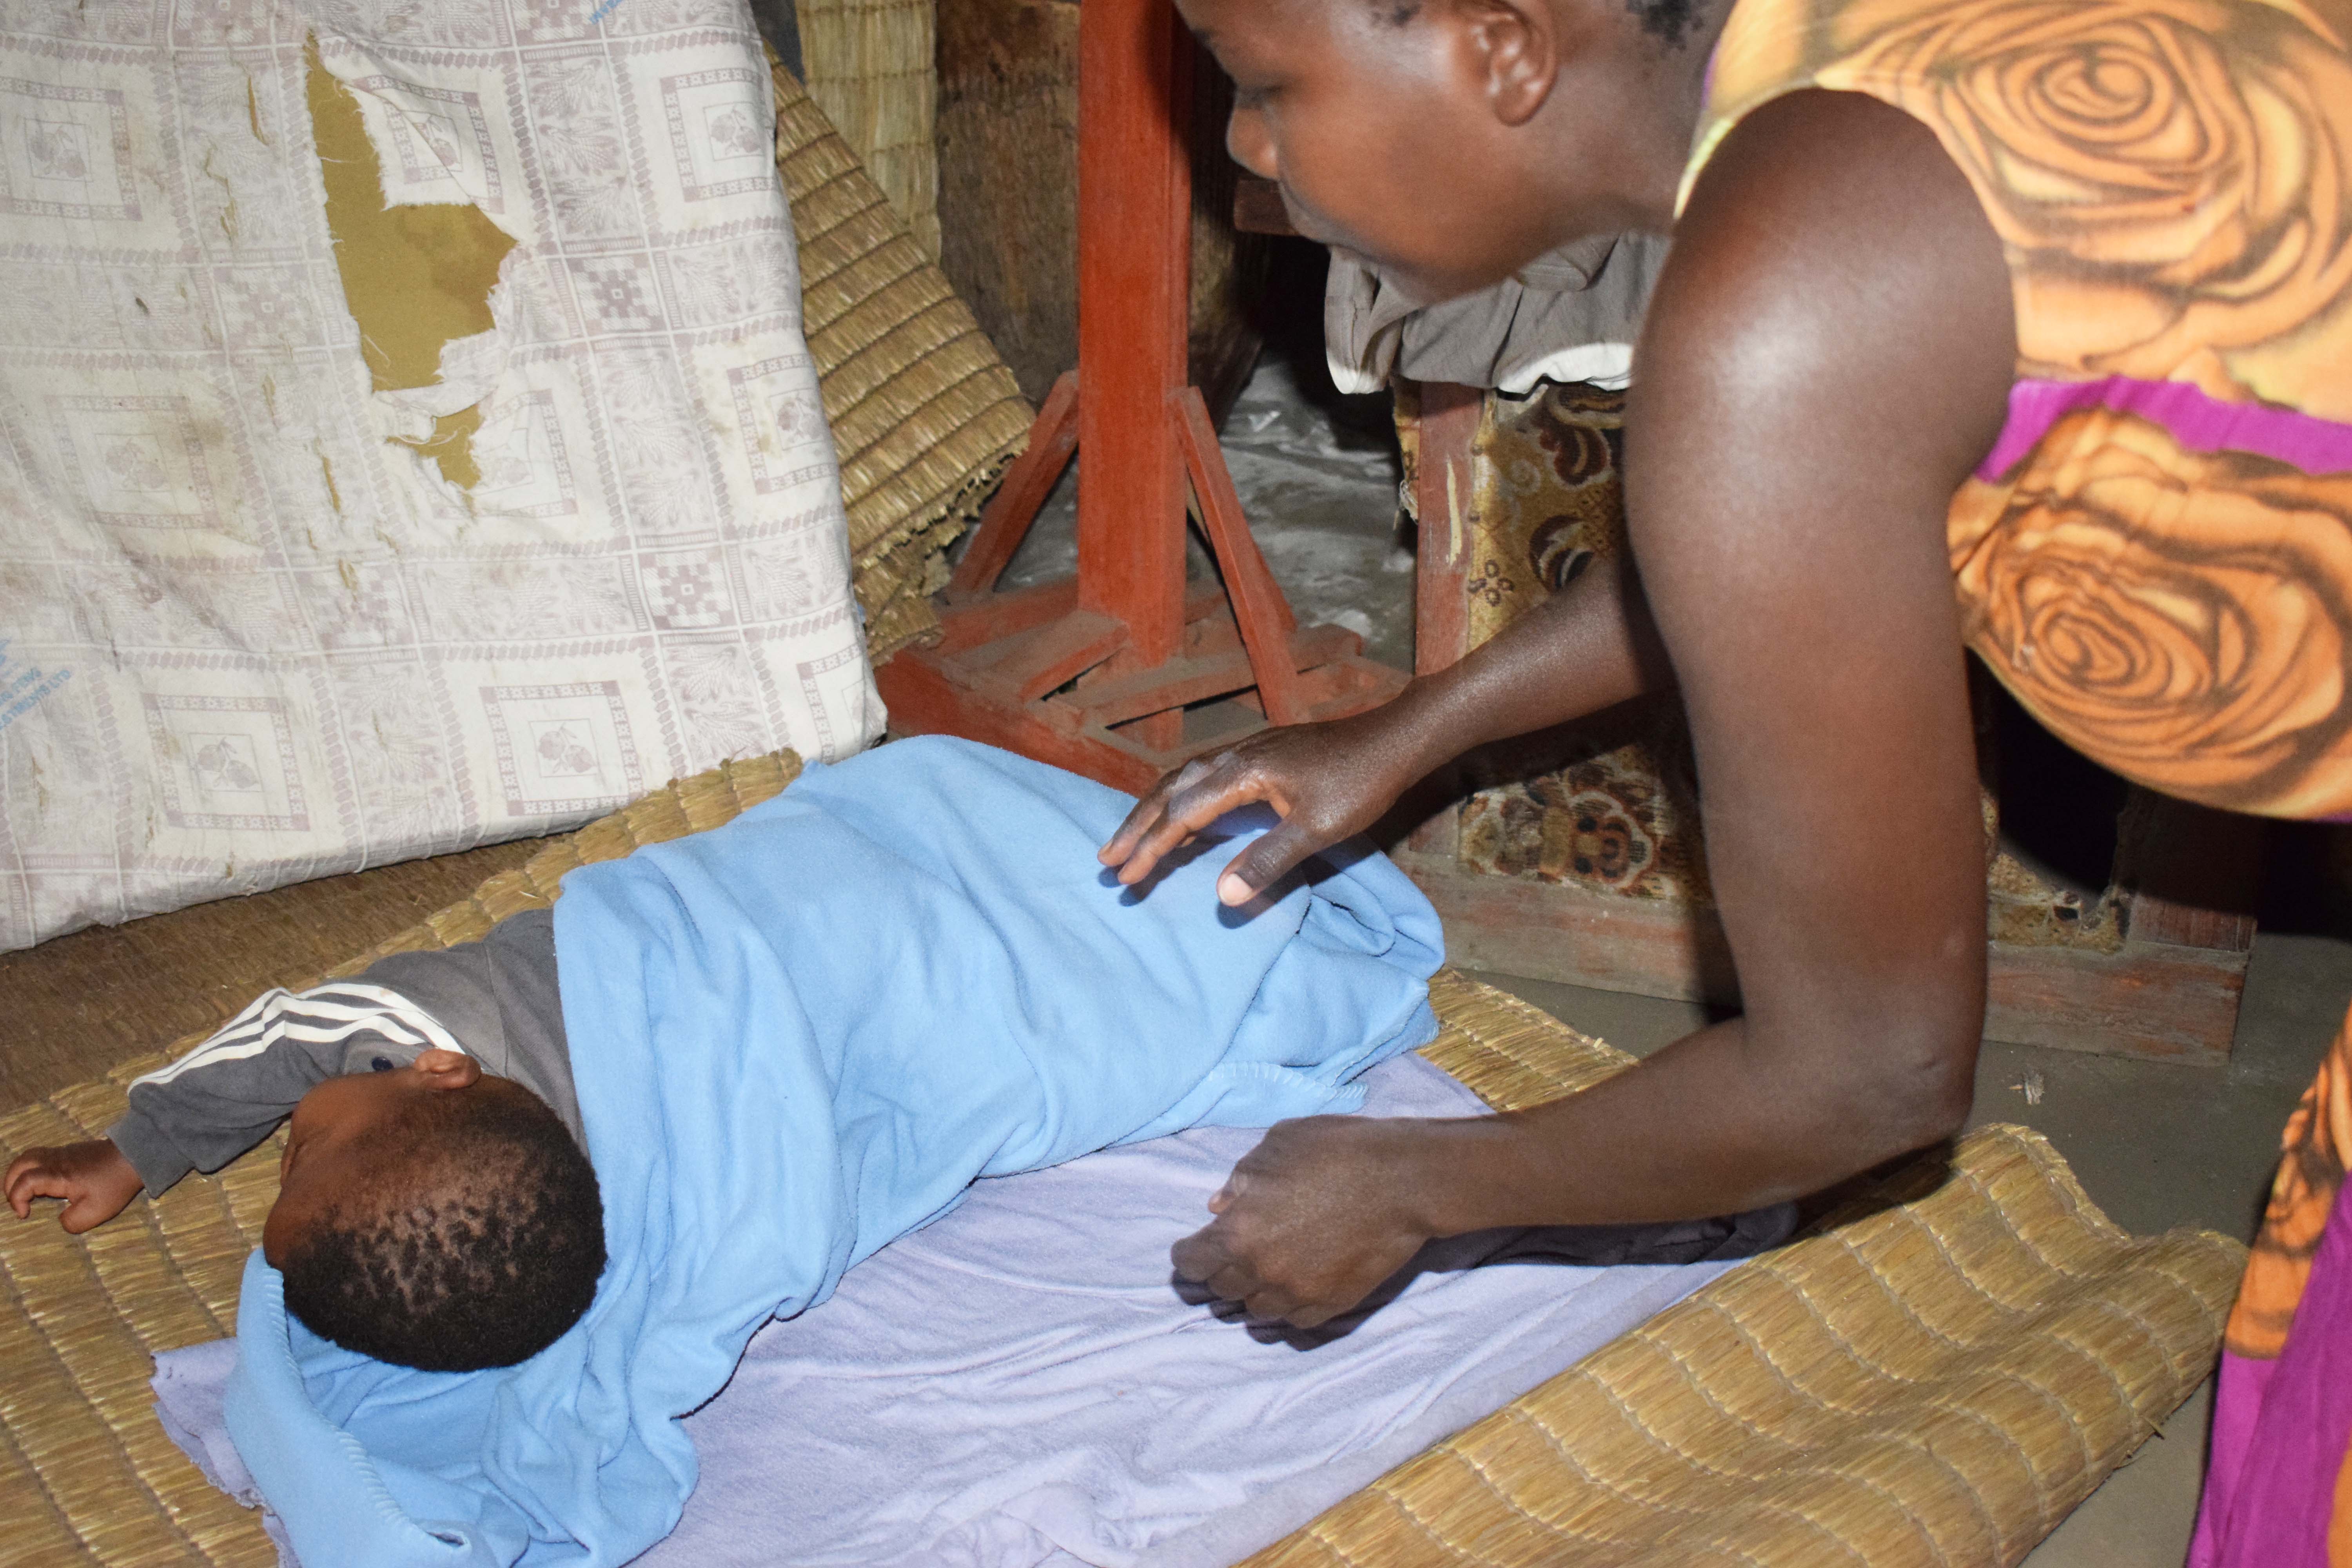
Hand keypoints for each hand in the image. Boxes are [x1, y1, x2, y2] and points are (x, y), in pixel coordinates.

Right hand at [6, 1140, 143, 1233]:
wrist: (136, 1157)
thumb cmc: (115, 1184)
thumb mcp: (96, 1212)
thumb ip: (72, 1222)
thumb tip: (60, 1221)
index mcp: (58, 1174)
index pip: (24, 1181)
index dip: (16, 1198)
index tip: (25, 1214)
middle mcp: (56, 1160)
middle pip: (20, 1163)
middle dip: (9, 1183)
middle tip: (15, 1201)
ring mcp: (62, 1153)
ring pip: (29, 1156)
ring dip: (19, 1173)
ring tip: (22, 1192)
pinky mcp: (70, 1152)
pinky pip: (41, 1156)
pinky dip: (32, 1168)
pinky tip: (40, 1183)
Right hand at [1099, 702, 1429, 904]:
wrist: (1392, 740)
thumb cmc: (1360, 784)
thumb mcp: (1318, 829)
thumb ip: (1269, 860)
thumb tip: (1222, 895)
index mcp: (1244, 772)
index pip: (1184, 813)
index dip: (1153, 847)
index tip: (1127, 876)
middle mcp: (1236, 756)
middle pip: (1171, 791)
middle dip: (1137, 827)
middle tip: (1107, 860)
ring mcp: (1247, 751)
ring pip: (1183, 779)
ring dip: (1152, 809)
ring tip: (1128, 838)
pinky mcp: (1260, 754)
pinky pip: (1203, 775)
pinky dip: (1179, 797)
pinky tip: (1179, 812)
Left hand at [1171, 1115, 1437, 1327]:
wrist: (1404, 1180)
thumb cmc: (1337, 1151)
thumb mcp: (1276, 1146)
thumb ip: (1240, 1181)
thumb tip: (1218, 1208)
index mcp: (1238, 1231)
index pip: (1189, 1263)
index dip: (1187, 1254)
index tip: (1193, 1247)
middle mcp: (1262, 1271)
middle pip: (1219, 1290)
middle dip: (1217, 1273)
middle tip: (1226, 1258)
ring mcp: (1298, 1293)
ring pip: (1255, 1312)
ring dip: (1250, 1293)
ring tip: (1259, 1274)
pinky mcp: (1331, 1304)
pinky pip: (1293, 1321)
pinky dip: (1285, 1307)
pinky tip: (1290, 1288)